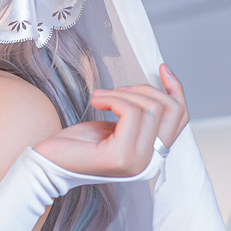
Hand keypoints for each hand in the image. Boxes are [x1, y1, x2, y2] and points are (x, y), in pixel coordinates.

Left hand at [34, 65, 186, 177]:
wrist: (50, 162)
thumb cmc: (80, 143)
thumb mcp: (117, 124)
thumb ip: (141, 115)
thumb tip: (160, 87)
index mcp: (152, 155)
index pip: (181, 118)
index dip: (176, 89)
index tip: (161, 68)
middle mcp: (150, 163)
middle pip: (170, 110)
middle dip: (144, 89)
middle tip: (116, 90)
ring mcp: (137, 162)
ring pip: (150, 108)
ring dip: (122, 93)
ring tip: (101, 97)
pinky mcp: (120, 157)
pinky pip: (131, 112)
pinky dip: (112, 98)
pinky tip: (96, 102)